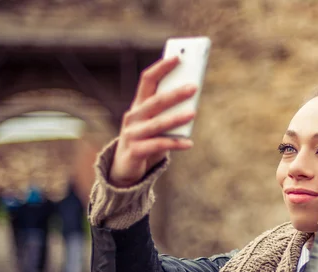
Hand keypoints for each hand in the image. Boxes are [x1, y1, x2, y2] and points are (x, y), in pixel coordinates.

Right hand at [109, 57, 196, 186]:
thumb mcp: (154, 124)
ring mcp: (132, 134)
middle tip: (194, 87)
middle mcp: (133, 116)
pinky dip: (174, 144)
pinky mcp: (135, 151)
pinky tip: (189, 143)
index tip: (177, 57)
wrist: (123, 168)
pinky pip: (158, 146)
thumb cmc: (145, 140)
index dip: (161, 67)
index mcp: (138, 105)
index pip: (147, 79)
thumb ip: (168, 113)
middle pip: (155, 101)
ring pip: (156, 124)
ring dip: (176, 118)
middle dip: (175, 93)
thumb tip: (193, 103)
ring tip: (193, 113)